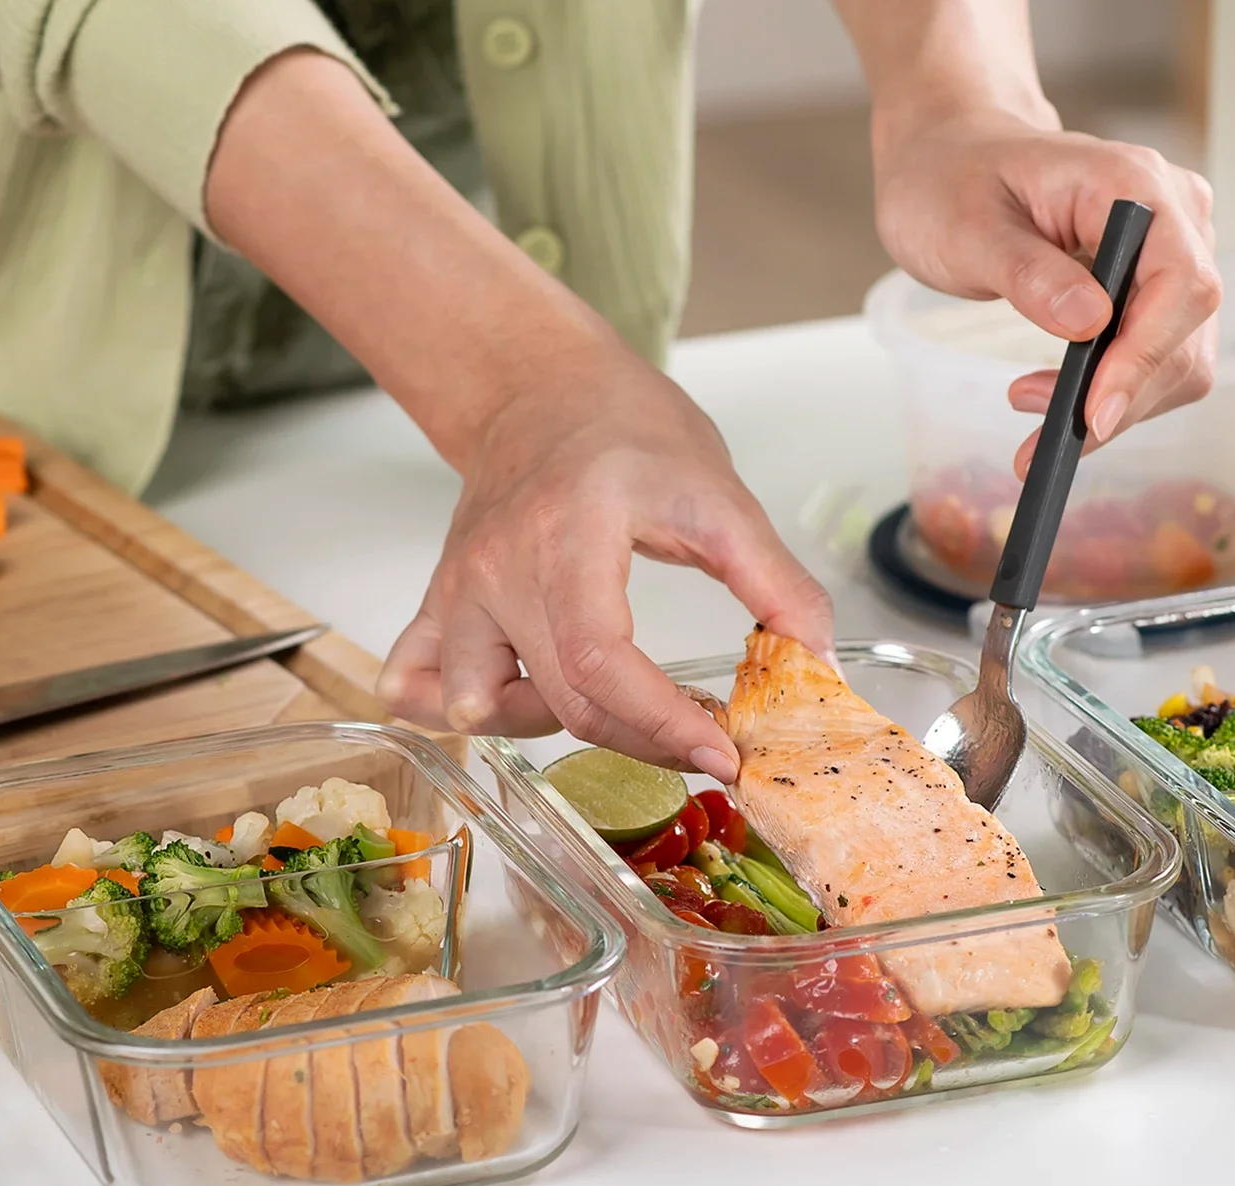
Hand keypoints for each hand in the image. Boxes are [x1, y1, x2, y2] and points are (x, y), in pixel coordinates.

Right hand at [378, 346, 832, 780]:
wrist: (540, 385)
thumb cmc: (624, 427)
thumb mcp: (719, 494)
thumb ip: (775, 583)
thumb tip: (818, 662)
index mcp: (570, 531)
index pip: (602, 661)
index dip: (664, 724)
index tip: (722, 752)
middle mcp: (499, 566)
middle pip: (562, 700)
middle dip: (645, 739)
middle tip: (704, 739)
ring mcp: (459, 589)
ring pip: (488, 709)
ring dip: (556, 729)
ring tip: (615, 701)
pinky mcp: (439, 602)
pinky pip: (416, 686)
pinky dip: (464, 713)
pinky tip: (522, 702)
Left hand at [867, 103, 1220, 475]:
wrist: (951, 160)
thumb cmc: (952, 181)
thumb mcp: (967, 229)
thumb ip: (1029, 273)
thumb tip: (1089, 323)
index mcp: (1133, 183)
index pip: (1181, 283)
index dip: (1146, 356)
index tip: (1095, 412)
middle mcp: (1171, 213)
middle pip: (1185, 330)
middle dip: (1121, 394)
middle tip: (1042, 433)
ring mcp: (1170, 248)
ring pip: (1179, 354)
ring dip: (1116, 400)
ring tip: (1032, 411)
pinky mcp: (1155, 281)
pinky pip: (1157, 351)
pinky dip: (1114, 387)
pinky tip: (1059, 399)